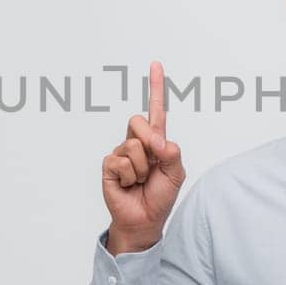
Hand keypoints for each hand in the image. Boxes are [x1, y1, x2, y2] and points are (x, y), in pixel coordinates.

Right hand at [101, 61, 186, 254]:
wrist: (144, 220)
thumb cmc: (160, 196)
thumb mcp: (176, 173)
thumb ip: (172, 152)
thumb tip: (157, 140)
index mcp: (156, 141)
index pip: (156, 109)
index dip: (156, 87)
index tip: (156, 64)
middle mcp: (137, 142)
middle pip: (138, 121)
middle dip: (149, 141)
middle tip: (153, 165)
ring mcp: (121, 153)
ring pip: (133, 146)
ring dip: (142, 168)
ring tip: (141, 181)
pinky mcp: (109, 166)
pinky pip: (120, 162)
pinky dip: (130, 177)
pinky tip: (128, 185)